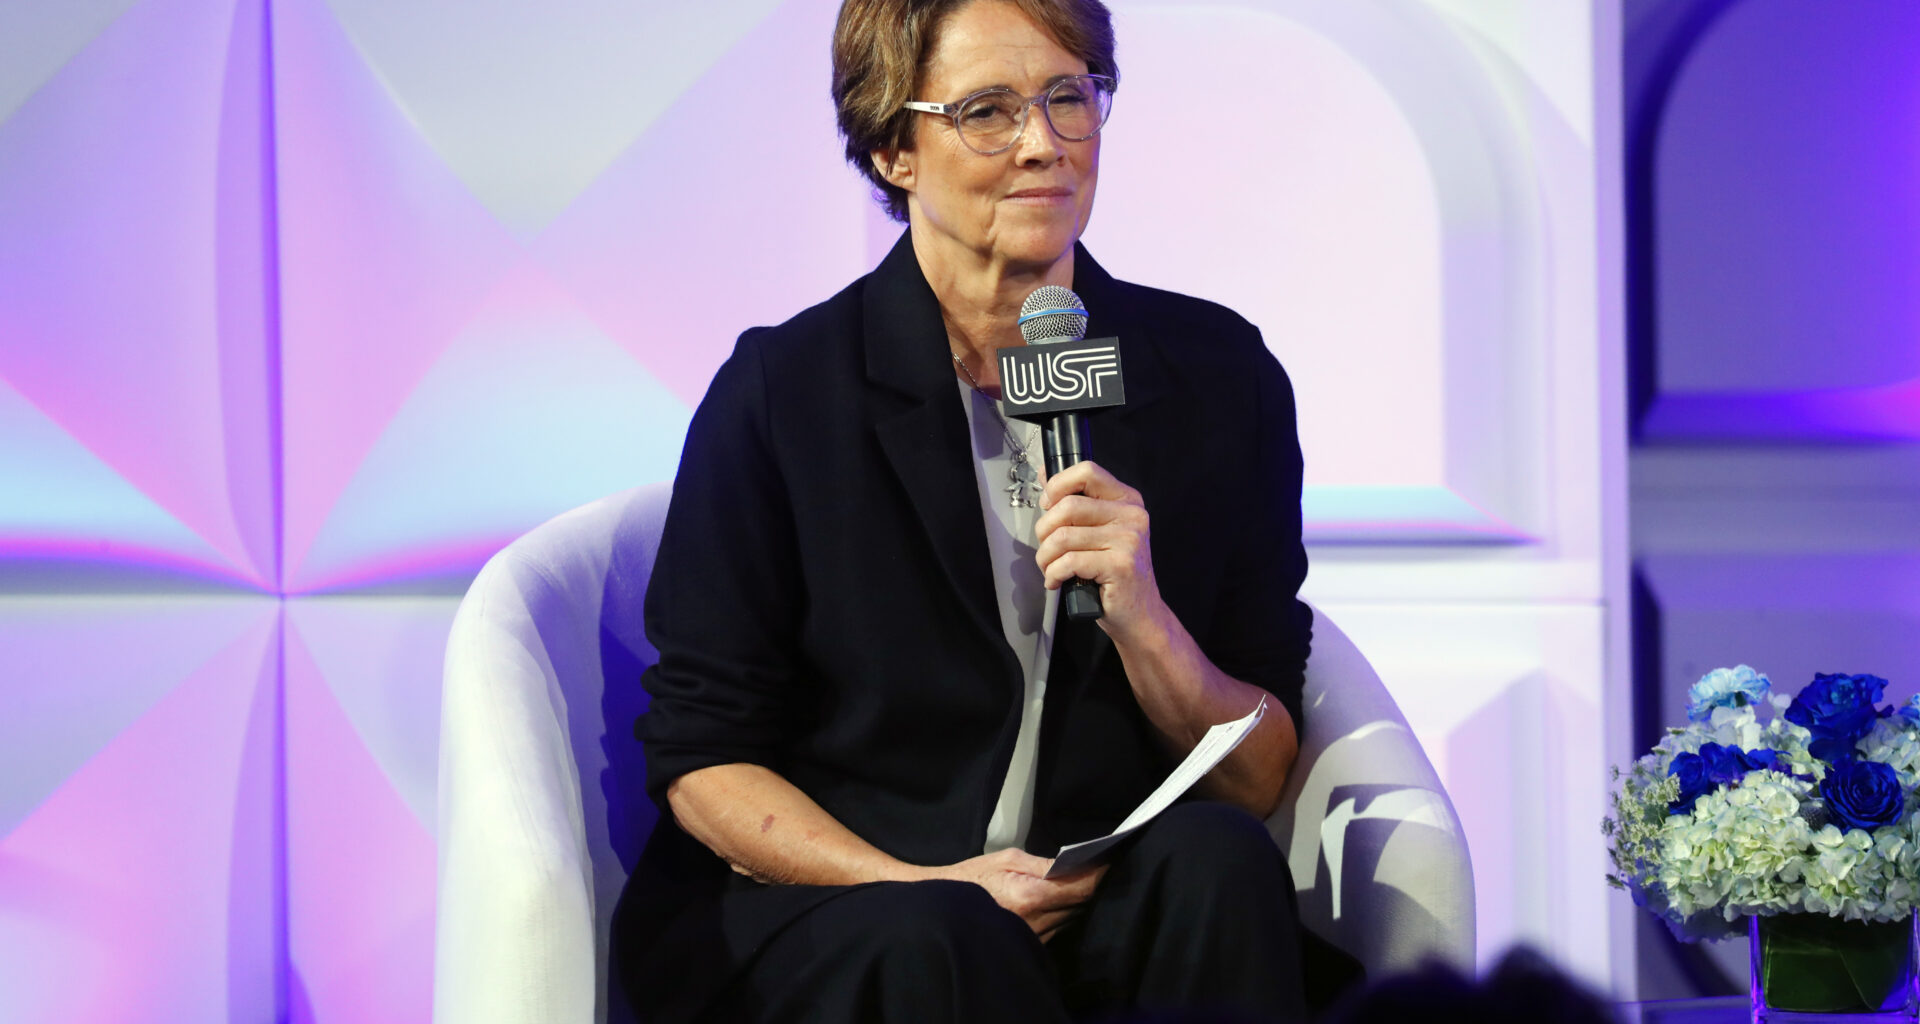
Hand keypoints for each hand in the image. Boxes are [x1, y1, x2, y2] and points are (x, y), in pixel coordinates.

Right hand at [914, 848, 1104, 941]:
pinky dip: (1064, 911)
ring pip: (1072, 916)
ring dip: (1077, 899)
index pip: (1080, 888)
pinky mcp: (1031, 945)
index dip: (1098, 873)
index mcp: (1030, 897)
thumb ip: (1043, 864)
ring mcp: (1034, 938)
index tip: (1108, 859)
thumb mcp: (1007, 860)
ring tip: (1080, 878)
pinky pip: (1059, 927)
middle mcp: (1036, 923)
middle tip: (1098, 864)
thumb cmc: (973, 879)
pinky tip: (1060, 897)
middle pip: (1080, 904)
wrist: (945, 908)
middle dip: (1090, 884)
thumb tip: (1074, 863)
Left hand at [1034, 460, 1168, 643]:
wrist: (1139, 616)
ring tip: (1050, 568)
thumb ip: (1076, 502)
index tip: (1047, 505)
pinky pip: (1070, 561)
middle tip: (1046, 549)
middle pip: (1068, 506)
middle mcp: (1132, 516)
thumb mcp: (1098, 532)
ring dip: (1046, 557)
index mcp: (1127, 500)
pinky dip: (1053, 574)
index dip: (1058, 485)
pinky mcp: (1120, 565)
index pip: (1087, 472)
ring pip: (1064, 537)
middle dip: (1044, 531)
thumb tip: (1044, 473)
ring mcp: (1129, 540)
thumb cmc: (1113, 575)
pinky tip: (1056, 581)